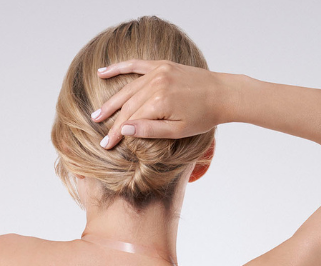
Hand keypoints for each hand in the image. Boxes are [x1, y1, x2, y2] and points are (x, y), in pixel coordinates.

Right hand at [91, 59, 241, 149]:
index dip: (117, 133)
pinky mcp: (162, 65)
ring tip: (97, 113)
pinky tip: (103, 72)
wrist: (223, 94)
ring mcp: (159, 72)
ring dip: (111, 101)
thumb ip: (150, 130)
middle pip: (127, 105)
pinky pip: (136, 65)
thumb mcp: (177, 131)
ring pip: (128, 89)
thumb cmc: (204, 117)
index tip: (106, 145)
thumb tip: (124, 129)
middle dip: (112, 121)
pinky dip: (119, 68)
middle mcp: (157, 84)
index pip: (131, 120)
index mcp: (160, 102)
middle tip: (98, 131)